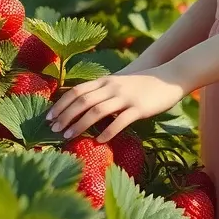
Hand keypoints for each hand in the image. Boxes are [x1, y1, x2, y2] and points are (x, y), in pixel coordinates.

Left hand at [46, 69, 186, 142]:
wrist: (170, 77)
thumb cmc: (143, 83)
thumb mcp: (120, 83)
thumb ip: (104, 91)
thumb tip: (84, 106)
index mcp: (106, 80)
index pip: (77, 91)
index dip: (61, 104)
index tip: (49, 117)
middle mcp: (113, 87)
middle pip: (83, 101)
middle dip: (65, 115)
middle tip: (53, 129)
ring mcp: (126, 97)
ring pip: (97, 111)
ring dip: (80, 124)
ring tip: (68, 136)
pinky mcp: (139, 108)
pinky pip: (120, 121)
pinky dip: (107, 132)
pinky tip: (99, 141)